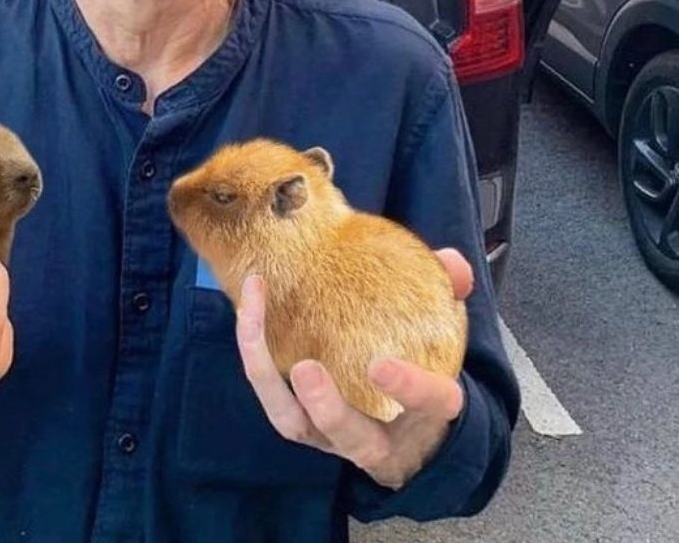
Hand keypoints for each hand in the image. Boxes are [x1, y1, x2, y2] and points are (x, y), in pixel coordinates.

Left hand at [236, 247, 473, 489]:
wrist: (406, 430)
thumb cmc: (420, 368)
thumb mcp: (443, 337)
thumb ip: (448, 298)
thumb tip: (451, 261)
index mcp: (426, 412)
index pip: (429, 405)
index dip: (411, 388)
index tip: (383, 366)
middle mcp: (377, 436)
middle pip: (351, 436)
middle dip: (328, 409)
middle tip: (306, 369)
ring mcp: (333, 435)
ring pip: (296, 423)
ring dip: (269, 379)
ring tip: (252, 322)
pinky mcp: (301, 422)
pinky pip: (272, 400)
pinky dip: (255, 359)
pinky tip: (247, 312)